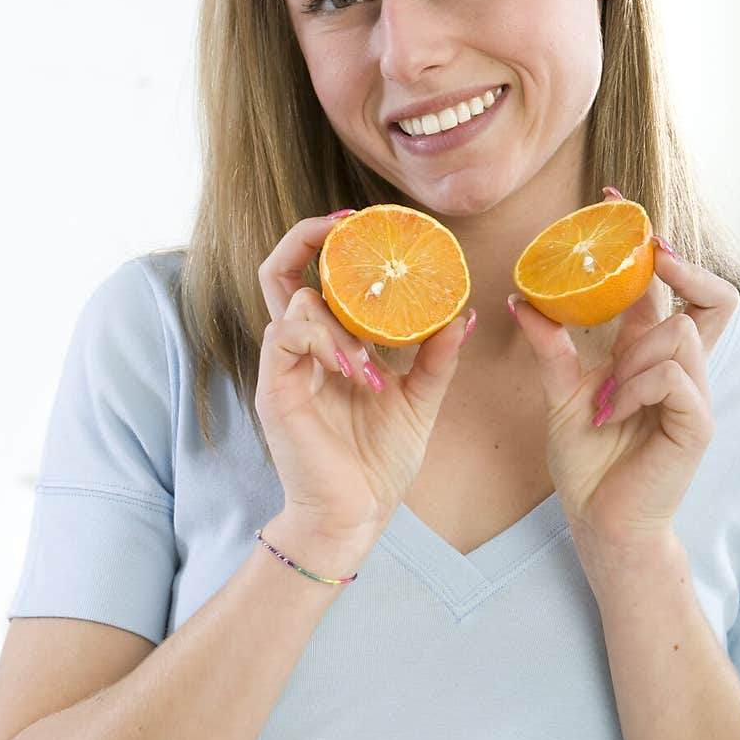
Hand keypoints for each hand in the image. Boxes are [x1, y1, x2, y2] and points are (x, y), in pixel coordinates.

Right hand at [256, 213, 472, 544]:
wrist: (355, 516)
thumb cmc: (377, 463)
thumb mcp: (419, 400)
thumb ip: (436, 357)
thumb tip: (463, 314)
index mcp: (329, 346)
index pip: (315, 278)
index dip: (330, 243)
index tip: (362, 222)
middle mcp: (300, 349)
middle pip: (279, 270)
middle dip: (309, 237)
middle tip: (347, 225)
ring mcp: (284, 368)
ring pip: (292, 301)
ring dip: (339, 317)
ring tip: (370, 360)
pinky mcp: (275, 390)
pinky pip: (285, 337)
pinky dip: (323, 340)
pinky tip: (355, 368)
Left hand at [508, 212, 739, 570]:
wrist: (599, 522)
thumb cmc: (588, 462)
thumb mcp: (560, 396)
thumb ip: (551, 348)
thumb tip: (521, 299)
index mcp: (648, 353)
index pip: (662, 286)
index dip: (646, 241)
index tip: (613, 202)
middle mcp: (678, 367)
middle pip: (713, 297)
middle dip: (683, 266)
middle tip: (650, 253)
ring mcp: (693, 395)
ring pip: (681, 335)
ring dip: (635, 358)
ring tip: (603, 399)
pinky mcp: (697, 424)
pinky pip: (675, 378)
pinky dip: (637, 388)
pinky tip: (611, 414)